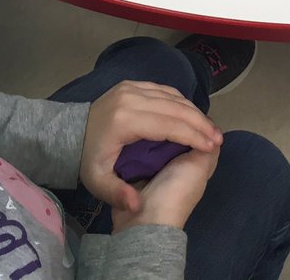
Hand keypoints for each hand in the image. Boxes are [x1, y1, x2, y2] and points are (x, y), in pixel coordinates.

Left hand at [80, 81, 222, 217]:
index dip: (193, 135)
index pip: (169, 125)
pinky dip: (181, 102)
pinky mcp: (132, 84)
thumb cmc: (88, 158)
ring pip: (172, 96)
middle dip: (200, 123)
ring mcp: (131, 87)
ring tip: (210, 128)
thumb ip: (117, 193)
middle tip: (219, 138)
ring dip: (194, 111)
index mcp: (125, 120)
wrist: (70, 132)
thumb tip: (136, 205)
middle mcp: (130, 98)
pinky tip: (192, 115)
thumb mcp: (97, 181)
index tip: (212, 147)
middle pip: (175, 108)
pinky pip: (164, 90)